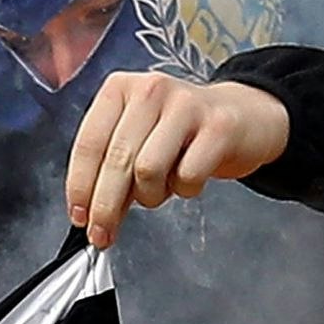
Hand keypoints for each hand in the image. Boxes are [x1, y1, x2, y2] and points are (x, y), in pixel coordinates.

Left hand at [65, 73, 290, 244]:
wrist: (243, 116)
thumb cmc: (182, 133)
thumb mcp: (139, 138)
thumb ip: (112, 168)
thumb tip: (90, 215)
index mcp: (120, 88)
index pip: (89, 143)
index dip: (80, 186)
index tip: (79, 217)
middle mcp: (150, 89)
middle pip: (117, 160)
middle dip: (106, 206)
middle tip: (103, 234)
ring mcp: (186, 105)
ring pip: (148, 169)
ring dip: (150, 195)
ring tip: (160, 191)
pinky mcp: (218, 126)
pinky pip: (188, 175)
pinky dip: (184, 189)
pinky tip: (188, 180)